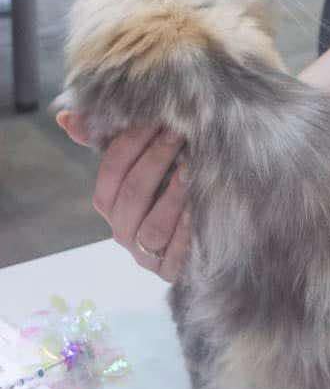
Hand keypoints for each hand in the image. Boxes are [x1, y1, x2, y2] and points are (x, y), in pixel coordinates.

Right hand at [56, 113, 190, 282]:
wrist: (206, 225)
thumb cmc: (167, 182)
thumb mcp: (141, 158)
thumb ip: (106, 139)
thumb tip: (65, 116)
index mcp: (110, 202)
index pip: (111, 172)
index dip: (132, 144)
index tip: (159, 120)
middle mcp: (123, 230)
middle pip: (132, 196)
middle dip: (155, 161)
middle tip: (179, 136)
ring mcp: (146, 254)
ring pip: (153, 228)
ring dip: (172, 196)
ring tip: (190, 170)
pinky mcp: (171, 272)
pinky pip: (175, 254)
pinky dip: (186, 231)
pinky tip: (198, 209)